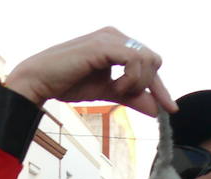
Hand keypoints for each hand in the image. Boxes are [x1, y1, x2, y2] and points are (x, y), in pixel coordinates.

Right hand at [2, 28, 177, 115]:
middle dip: (146, 85)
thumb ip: (132, 98)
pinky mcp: (103, 45)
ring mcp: (110, 37)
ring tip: (114, 91)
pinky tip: (113, 88)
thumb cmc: (69, 83)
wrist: (40, 81)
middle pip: (155, 61)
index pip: (150, 63)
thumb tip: (157, 110)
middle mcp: (116, 35)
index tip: (170, 109)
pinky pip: (134, 61)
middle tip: (123, 96)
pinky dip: (129, 80)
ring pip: (148, 60)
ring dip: (136, 83)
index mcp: (118, 43)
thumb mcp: (108, 93)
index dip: (160, 88)